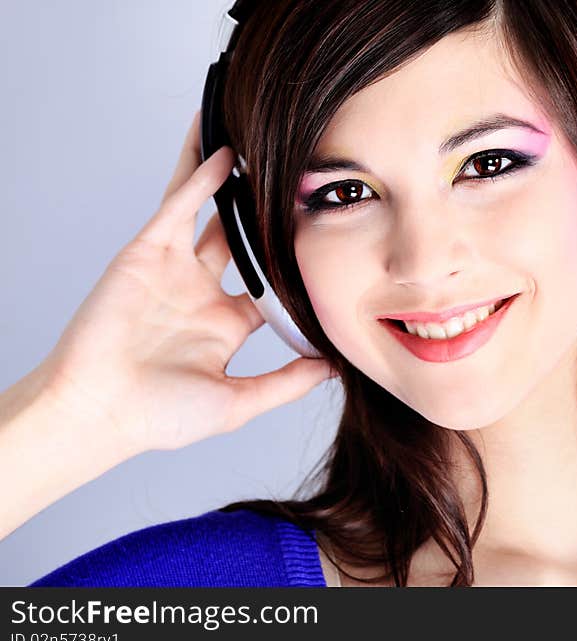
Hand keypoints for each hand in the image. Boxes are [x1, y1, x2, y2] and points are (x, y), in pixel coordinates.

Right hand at [40, 111, 335, 454]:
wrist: (99, 411)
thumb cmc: (160, 416)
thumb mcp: (239, 402)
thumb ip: (288, 382)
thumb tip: (333, 369)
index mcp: (225, 324)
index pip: (271, 284)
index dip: (294, 264)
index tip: (323, 241)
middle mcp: (202, 291)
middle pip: (243, 240)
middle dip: (265, 213)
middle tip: (297, 181)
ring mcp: (175, 269)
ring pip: (209, 212)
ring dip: (230, 180)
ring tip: (258, 145)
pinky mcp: (147, 252)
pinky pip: (179, 205)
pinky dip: (199, 178)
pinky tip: (224, 155)